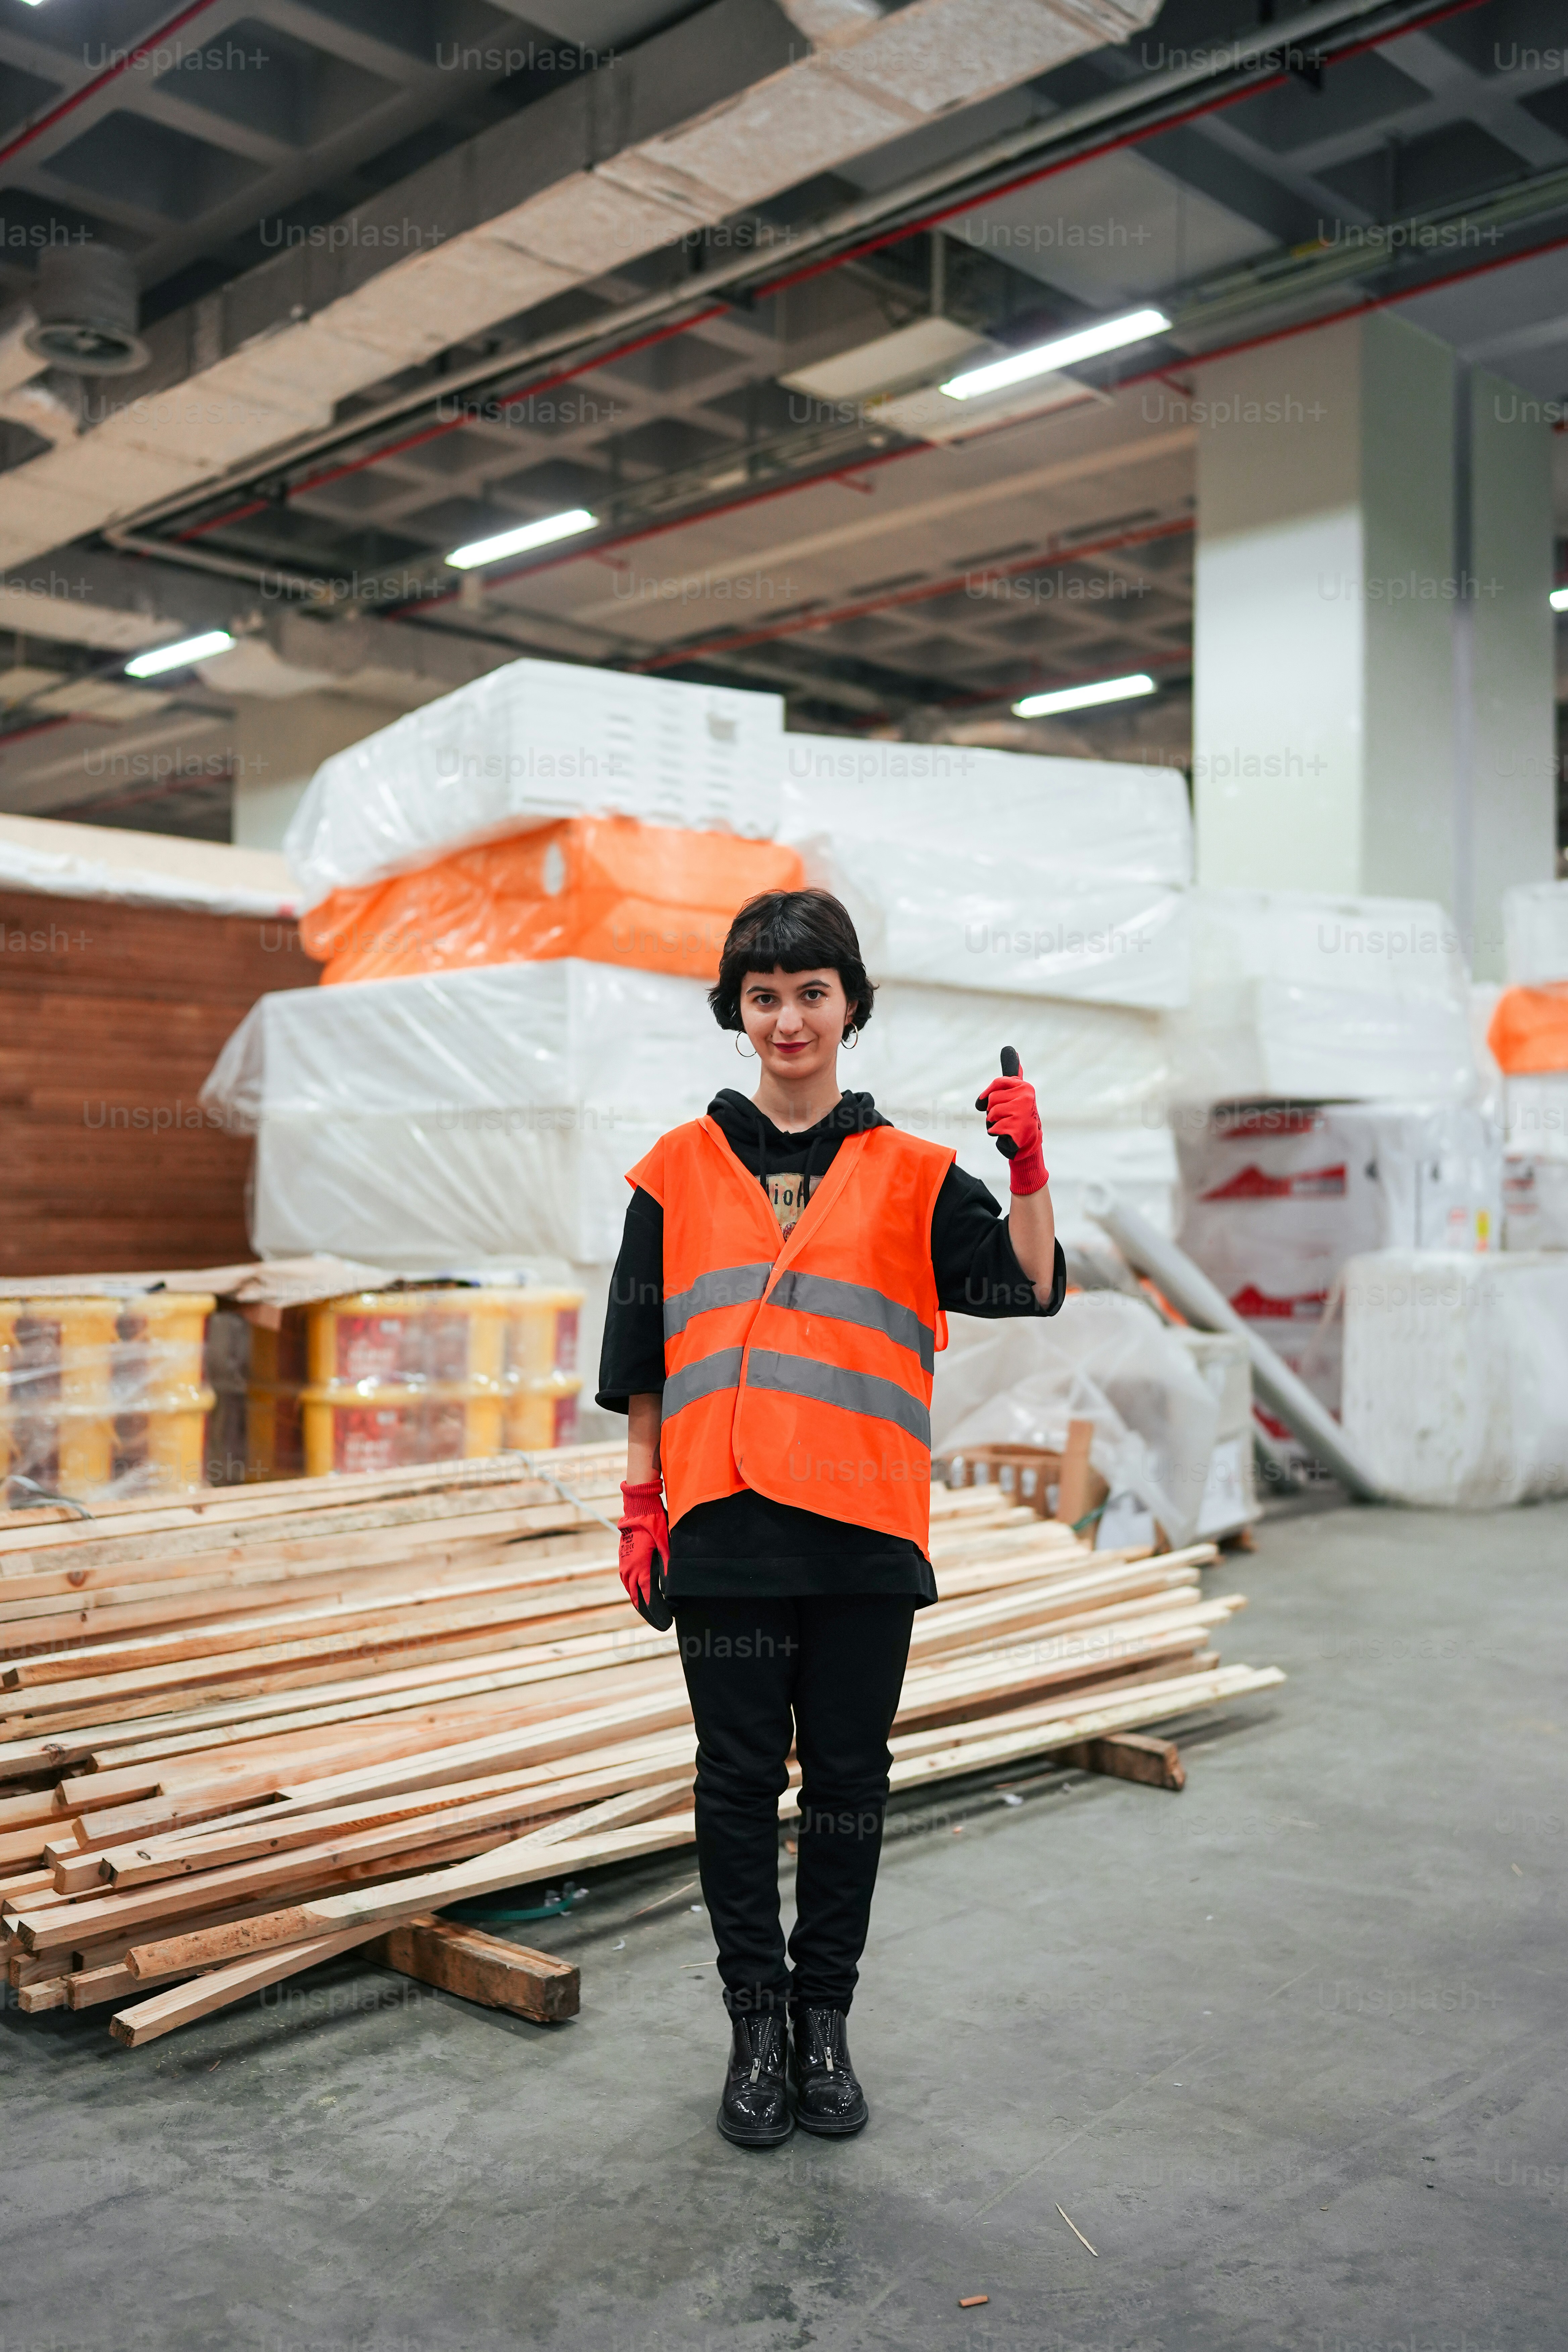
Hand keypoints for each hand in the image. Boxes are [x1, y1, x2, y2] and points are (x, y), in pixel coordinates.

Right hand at [618, 1478, 672, 1629]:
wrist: (638, 1508)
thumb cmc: (654, 1523)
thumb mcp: (666, 1543)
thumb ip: (668, 1564)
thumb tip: (671, 1585)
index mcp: (640, 1567)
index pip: (647, 1597)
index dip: (657, 1612)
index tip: (666, 1622)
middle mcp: (629, 1570)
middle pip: (637, 1599)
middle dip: (648, 1613)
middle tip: (661, 1624)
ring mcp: (624, 1565)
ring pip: (630, 1592)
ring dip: (640, 1604)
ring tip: (652, 1614)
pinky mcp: (623, 1560)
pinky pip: (627, 1582)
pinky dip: (635, 1592)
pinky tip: (642, 1595)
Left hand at [974, 1051, 1048, 1196]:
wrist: (1028, 1142)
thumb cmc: (1018, 1116)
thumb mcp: (1016, 1093)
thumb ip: (1013, 1074)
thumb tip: (1011, 1049)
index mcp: (1024, 1087)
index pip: (998, 1083)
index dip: (987, 1094)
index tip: (986, 1102)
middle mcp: (1026, 1096)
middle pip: (991, 1100)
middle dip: (992, 1111)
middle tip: (1006, 1117)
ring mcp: (1022, 1112)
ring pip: (991, 1114)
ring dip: (994, 1123)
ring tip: (1007, 1125)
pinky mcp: (1017, 1128)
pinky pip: (994, 1128)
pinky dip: (996, 1133)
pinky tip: (1007, 1134)